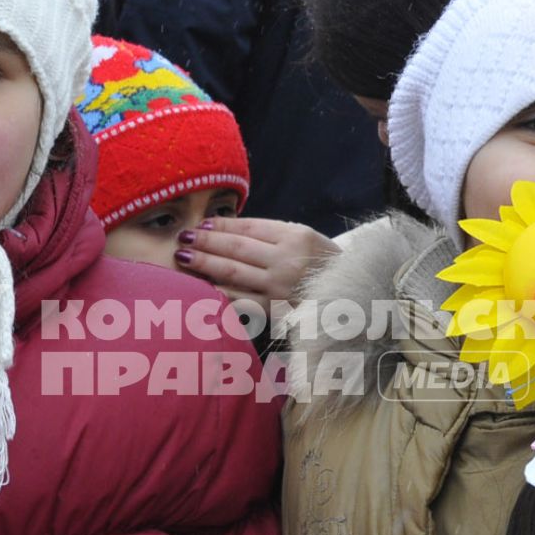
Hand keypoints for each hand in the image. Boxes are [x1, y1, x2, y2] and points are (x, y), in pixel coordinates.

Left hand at [176, 217, 337, 313]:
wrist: (351, 297)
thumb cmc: (322, 264)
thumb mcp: (305, 238)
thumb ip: (271, 232)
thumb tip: (228, 228)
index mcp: (295, 237)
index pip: (248, 228)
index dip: (221, 225)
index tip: (201, 224)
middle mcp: (286, 261)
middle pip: (236, 248)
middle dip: (206, 242)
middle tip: (183, 237)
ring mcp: (279, 287)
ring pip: (233, 273)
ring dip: (204, 264)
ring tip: (183, 257)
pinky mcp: (275, 310)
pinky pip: (240, 299)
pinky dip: (219, 292)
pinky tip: (202, 286)